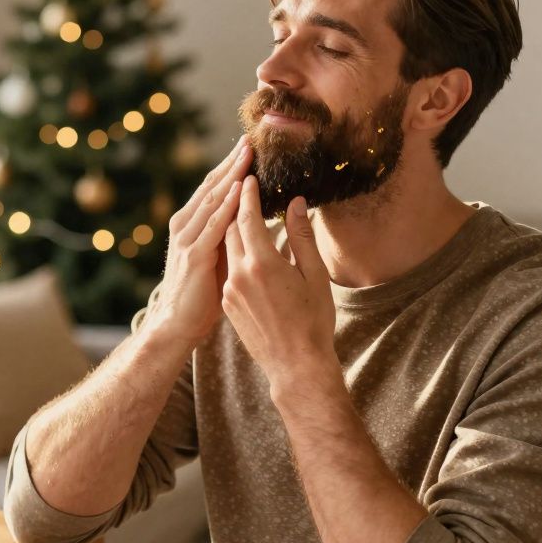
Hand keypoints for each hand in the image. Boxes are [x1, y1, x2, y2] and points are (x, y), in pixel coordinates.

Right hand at [142, 136, 251, 347]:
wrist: (177, 324)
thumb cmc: (202, 295)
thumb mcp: (217, 258)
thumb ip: (229, 235)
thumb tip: (252, 217)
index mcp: (191, 224)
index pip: (213, 188)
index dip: (230, 166)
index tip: (248, 147)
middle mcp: (185, 225)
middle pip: (212, 186)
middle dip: (232, 162)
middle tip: (250, 138)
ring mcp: (188, 238)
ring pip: (213, 198)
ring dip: (231, 174)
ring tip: (248, 153)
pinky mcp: (194, 254)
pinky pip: (215, 224)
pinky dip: (228, 204)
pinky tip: (241, 188)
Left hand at [223, 176, 336, 388]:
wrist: (296, 365)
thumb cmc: (313, 320)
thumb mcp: (314, 275)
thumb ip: (301, 237)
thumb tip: (295, 203)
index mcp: (262, 262)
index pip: (246, 216)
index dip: (246, 194)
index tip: (248, 176)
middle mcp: (239, 273)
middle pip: (231, 228)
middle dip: (236, 208)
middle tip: (244, 189)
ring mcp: (230, 290)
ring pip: (228, 250)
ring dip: (236, 233)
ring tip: (248, 218)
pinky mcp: (227, 304)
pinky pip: (228, 270)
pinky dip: (237, 257)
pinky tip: (251, 255)